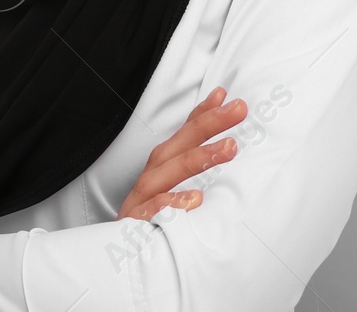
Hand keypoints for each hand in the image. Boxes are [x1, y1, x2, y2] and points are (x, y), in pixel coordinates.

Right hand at [117, 86, 246, 220]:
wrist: (117, 261)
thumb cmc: (151, 225)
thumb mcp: (174, 196)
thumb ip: (195, 175)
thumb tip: (226, 148)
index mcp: (160, 172)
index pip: (181, 137)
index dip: (201, 114)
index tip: (224, 95)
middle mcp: (149, 180)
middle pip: (176, 146)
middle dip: (206, 124)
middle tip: (238, 109)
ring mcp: (140, 201)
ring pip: (167, 174)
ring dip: (197, 158)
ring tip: (229, 148)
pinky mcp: (135, 225)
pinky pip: (152, 212)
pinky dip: (171, 203)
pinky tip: (194, 198)